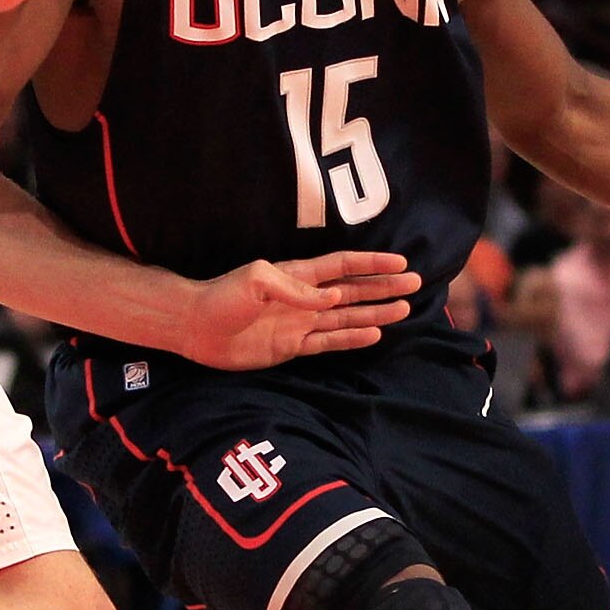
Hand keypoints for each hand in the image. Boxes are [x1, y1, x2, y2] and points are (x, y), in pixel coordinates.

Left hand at [181, 250, 421, 370]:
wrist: (194, 328)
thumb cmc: (221, 297)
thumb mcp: (256, 281)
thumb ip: (295, 289)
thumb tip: (333, 298)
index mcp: (297, 275)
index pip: (343, 266)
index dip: (371, 264)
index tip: (400, 262)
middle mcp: (304, 298)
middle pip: (353, 290)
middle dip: (383, 287)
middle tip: (414, 284)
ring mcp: (300, 323)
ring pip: (347, 316)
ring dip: (374, 312)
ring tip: (403, 309)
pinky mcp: (292, 347)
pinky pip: (329, 341)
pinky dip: (351, 338)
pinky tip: (373, 334)